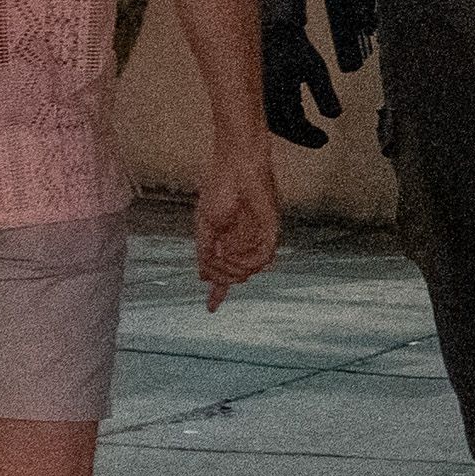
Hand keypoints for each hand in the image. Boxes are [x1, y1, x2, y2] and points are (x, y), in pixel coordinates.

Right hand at [193, 154, 280, 309]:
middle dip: (223, 278)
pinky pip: (261, 258)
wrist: (238, 167)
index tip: (211, 309)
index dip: (217, 291)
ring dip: (233, 269)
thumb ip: (206, 252)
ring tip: (225, 253)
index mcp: (226, 240)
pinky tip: (238, 253)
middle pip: (235, 276)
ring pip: (248, 270)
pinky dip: (247, 260)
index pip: (223, 271)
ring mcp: (257, 238)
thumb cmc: (219, 189)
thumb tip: (204, 277)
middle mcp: (242, 243)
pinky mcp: (270, 231)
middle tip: (215, 268)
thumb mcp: (205, 225)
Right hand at [263, 11, 337, 148]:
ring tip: (308, 125)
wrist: (271, 28)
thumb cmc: (292, 47)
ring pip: (272, 121)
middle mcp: (262, 98)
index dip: (310, 136)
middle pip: (280, 127)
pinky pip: (266, 111)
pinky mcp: (254, 92)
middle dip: (300, 135)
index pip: (293, 125)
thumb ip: (325, 94)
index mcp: (275, 94)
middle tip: (319, 139)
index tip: (325, 139)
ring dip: (291, 127)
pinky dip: (283, 116)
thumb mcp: (316, 69)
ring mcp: (256, 95)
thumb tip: (334, 115)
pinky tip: (295, 110)